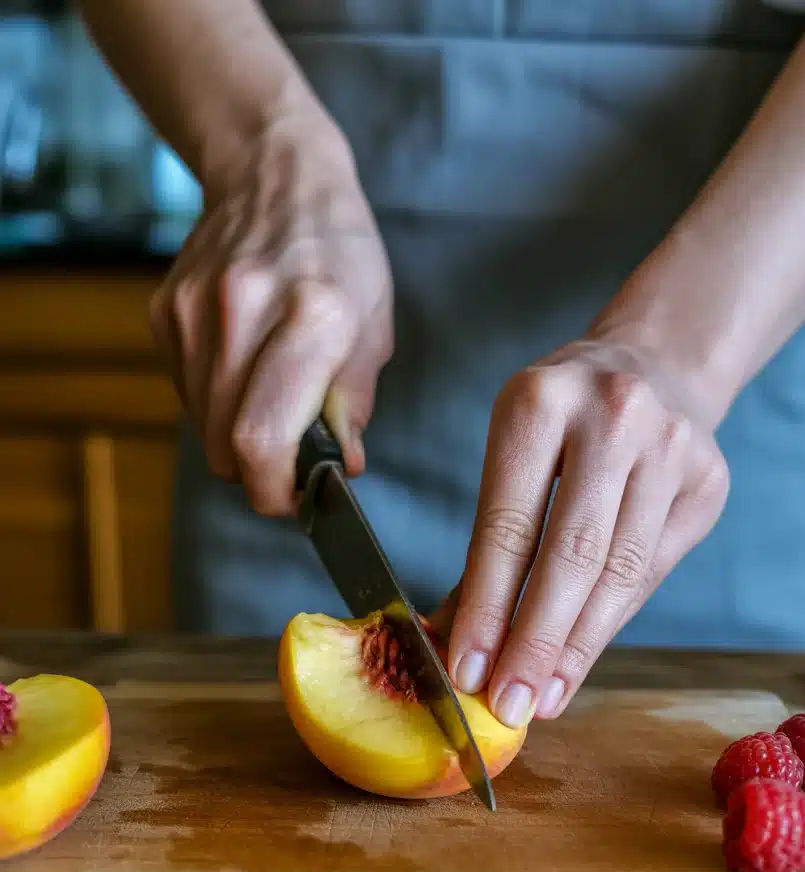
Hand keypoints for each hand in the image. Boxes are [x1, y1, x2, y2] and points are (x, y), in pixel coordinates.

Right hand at [149, 110, 392, 514]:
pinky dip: (214, 401)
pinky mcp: (165, 311)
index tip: (288, 500)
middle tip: (284, 464)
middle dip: (255, 473)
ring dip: (233, 437)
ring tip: (268, 403)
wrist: (275, 174)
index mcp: (312, 316)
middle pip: (224, 444)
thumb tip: (338, 468)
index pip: (263, 438)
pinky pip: (185, 392)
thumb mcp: (373, 326)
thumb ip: (353, 404)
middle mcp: (244, 311)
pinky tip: (242, 368)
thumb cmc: (340, 254)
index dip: (271, 490)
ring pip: (201, 425)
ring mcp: (194, 310)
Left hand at [445, 340, 730, 727]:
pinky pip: (652, 571)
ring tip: (542, 698)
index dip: (487, 608)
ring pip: (619, 573)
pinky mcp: (707, 480)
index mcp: (540, 402)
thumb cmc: (562, 423)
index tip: (467, 670)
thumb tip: (454, 640)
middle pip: (571, 556)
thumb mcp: (511, 453)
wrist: (655, 365)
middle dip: (534, 642)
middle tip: (507, 705)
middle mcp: (613, 417)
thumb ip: (488, 545)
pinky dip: (611, 623)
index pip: (508, 526)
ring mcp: (671, 447)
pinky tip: (580, 660)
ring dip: (577, 648)